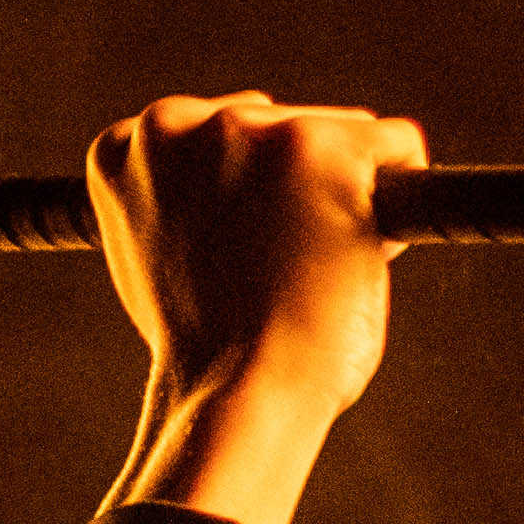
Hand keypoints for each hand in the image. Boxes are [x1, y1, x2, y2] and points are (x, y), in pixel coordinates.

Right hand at [88, 91, 420, 523]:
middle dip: (290, 186)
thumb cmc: (207, 359)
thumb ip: (190, 205)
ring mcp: (249, 130)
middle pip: (272, 124)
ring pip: (334, 132)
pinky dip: (401, 196)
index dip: (239, 197)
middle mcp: (174, 125)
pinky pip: (396, 146)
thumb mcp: (165, 261)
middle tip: (277, 270)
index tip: (238, 253)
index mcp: (122, 152)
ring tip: (310, 270)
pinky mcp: (323, 146)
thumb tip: (245, 186)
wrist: (237, 399)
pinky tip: (362, 252)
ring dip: (338, 192)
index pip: (204, 133)